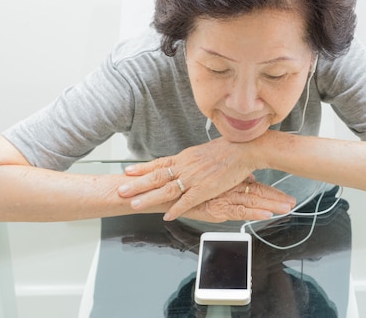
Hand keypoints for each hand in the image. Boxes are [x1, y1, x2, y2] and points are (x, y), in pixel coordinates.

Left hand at [118, 138, 295, 219]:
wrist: (244, 149)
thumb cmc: (229, 149)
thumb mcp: (204, 152)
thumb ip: (193, 160)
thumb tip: (186, 163)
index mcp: (185, 157)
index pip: (159, 163)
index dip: (142, 168)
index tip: (127, 171)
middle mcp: (185, 166)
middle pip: (156, 176)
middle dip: (137, 184)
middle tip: (121, 189)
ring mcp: (194, 178)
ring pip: (166, 189)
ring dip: (149, 198)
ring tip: (134, 204)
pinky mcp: (205, 189)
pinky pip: (187, 201)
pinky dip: (176, 209)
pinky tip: (167, 216)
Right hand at [182, 178, 295, 221]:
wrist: (171, 190)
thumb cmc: (191, 184)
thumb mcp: (214, 179)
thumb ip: (235, 180)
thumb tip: (251, 178)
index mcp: (230, 181)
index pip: (256, 186)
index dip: (272, 192)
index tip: (286, 197)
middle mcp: (230, 188)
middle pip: (258, 193)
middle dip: (277, 199)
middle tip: (293, 203)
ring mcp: (224, 198)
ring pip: (253, 202)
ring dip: (271, 206)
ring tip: (286, 209)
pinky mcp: (218, 208)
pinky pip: (239, 211)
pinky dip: (254, 213)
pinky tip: (266, 215)